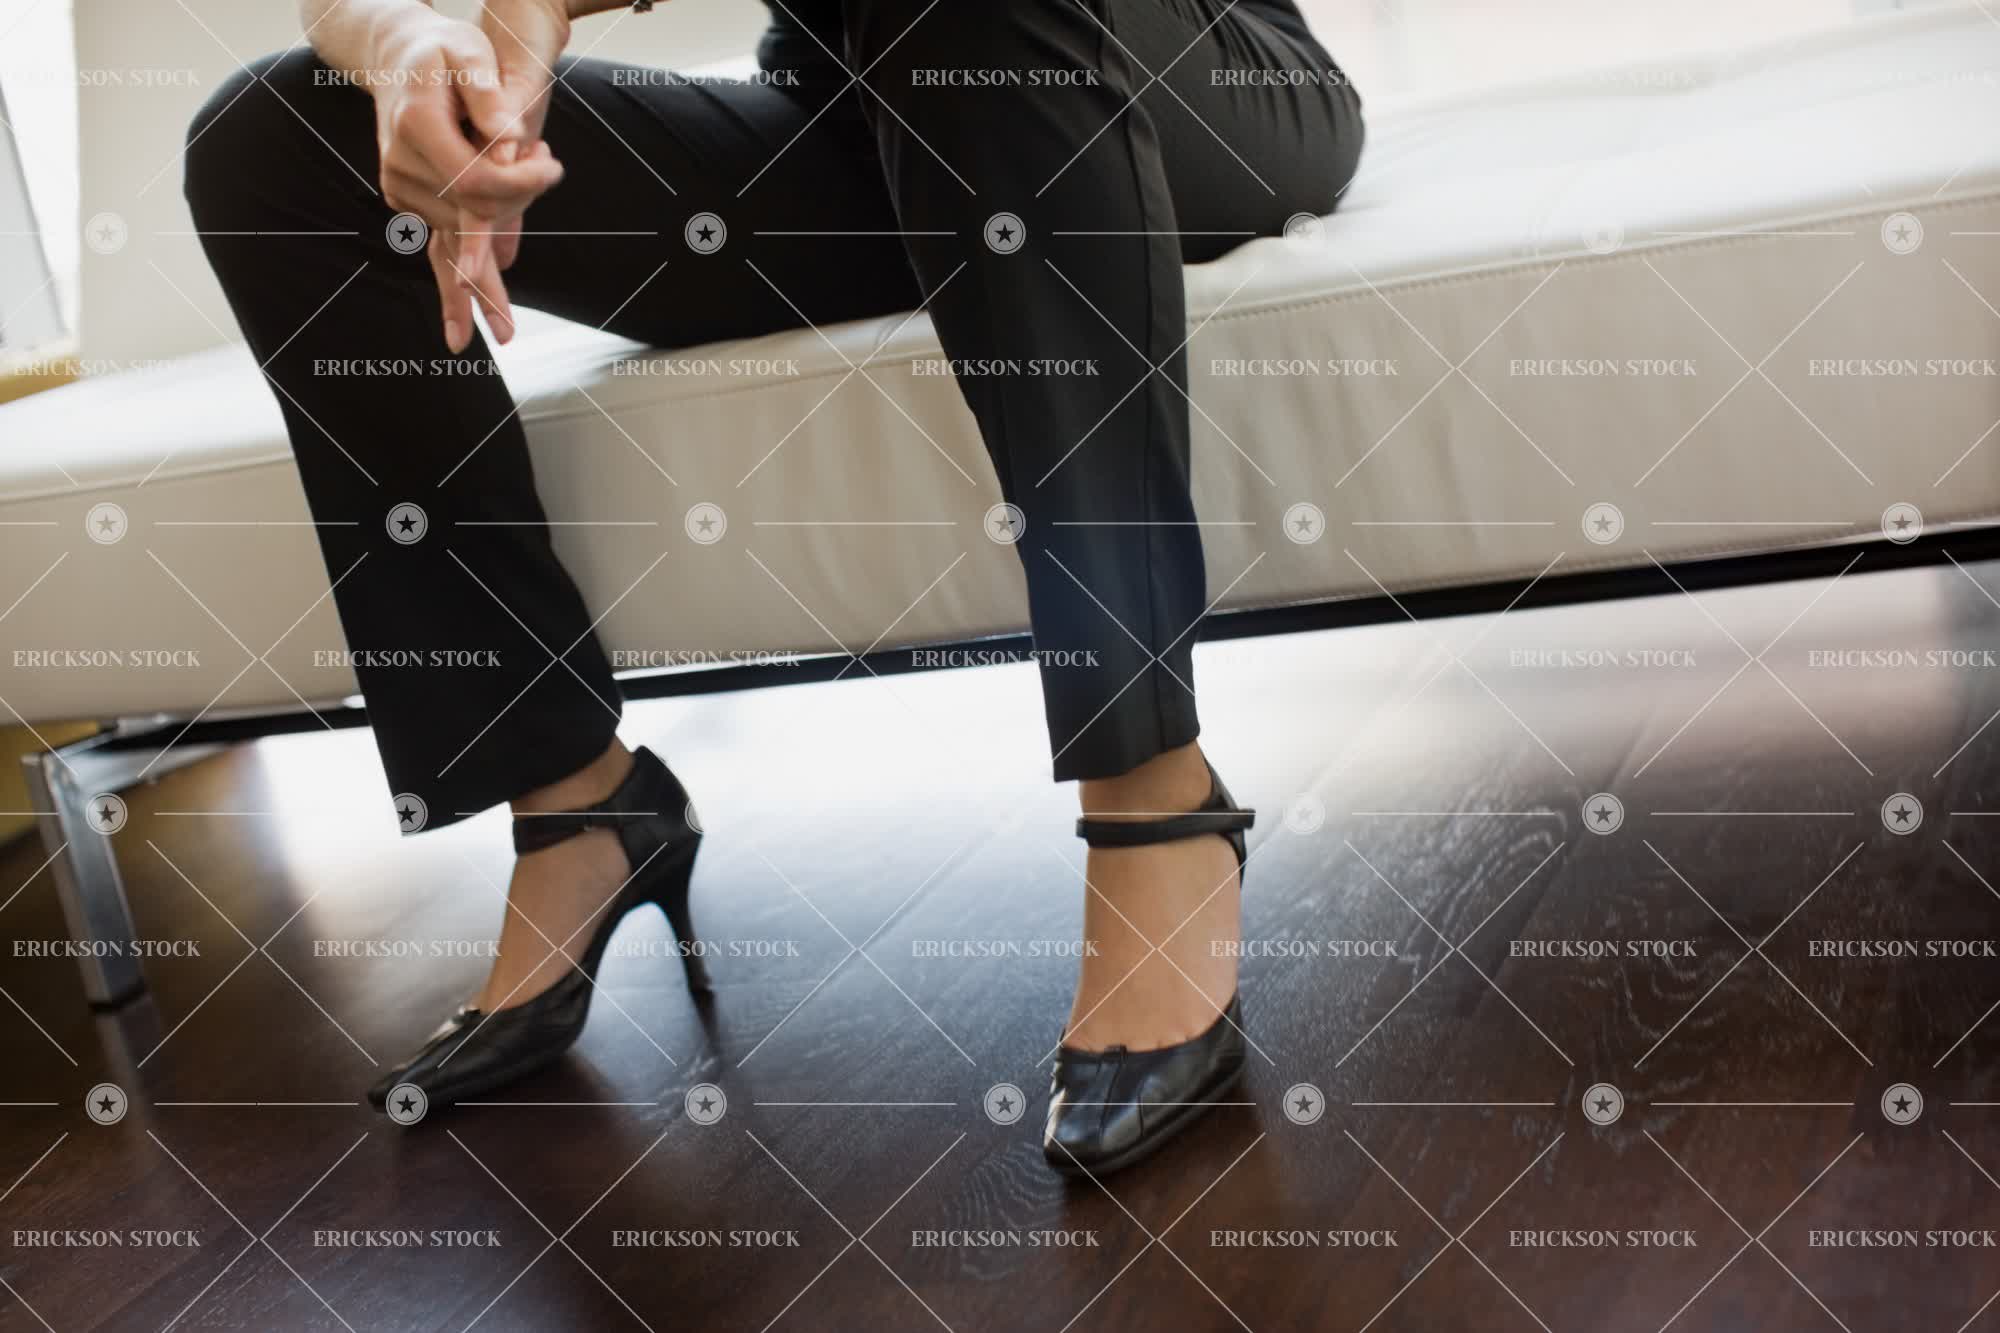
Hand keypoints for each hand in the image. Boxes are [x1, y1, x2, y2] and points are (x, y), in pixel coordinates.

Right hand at [368, 6, 566, 351]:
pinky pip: (438, 254)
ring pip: (461, 241)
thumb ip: (487, 94)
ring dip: (492, 263)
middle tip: (548, 198)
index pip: (476, 177)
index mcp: (416, 128)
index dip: (520, 183)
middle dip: (516, 217)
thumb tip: (510, 139)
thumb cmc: (441, 50)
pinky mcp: (414, 206)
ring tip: (508, 325)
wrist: (398, 55)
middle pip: (471, 216)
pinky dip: (454, 296)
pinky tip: (463, 334)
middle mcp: (403, 167)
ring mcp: (404, 191)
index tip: (553, 167)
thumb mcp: (467, 53)